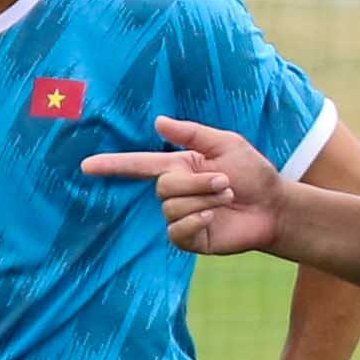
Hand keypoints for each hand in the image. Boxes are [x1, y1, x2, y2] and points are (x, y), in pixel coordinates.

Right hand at [80, 117, 288, 256]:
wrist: (274, 206)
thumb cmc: (253, 173)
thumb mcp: (226, 144)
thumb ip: (191, 133)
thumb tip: (158, 121)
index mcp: (178, 167)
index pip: (137, 165)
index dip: (111, 166)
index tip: (86, 165)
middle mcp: (174, 192)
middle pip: (163, 186)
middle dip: (197, 183)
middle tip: (226, 182)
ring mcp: (180, 217)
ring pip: (172, 208)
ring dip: (205, 201)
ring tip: (228, 198)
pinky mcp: (189, 238)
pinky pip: (177, 231)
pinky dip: (197, 222)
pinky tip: (214, 219)